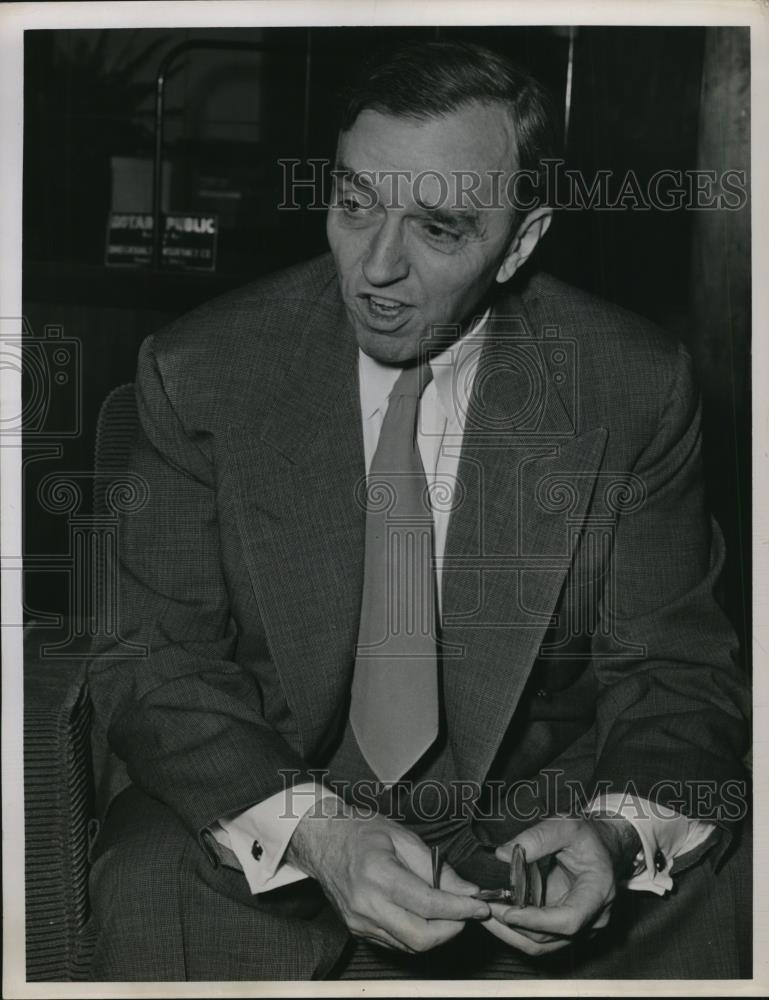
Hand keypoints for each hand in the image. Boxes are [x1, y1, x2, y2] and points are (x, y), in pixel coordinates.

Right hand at [286, 796, 489, 952]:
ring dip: (437, 934)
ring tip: (448, 912)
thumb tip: (467, 891)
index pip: (428, 904)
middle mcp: (367, 905)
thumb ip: (437, 868)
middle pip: (421, 937)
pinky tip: (424, 915)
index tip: (480, 907)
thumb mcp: (403, 837)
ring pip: (410, 946)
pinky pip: (396, 942)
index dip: (460, 909)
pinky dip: (417, 933)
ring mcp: (360, 922)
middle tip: (466, 913)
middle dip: (452, 929)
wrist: (323, 839)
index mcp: (378, 875)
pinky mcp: (358, 931)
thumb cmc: (362, 830)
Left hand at [482, 817, 632, 956]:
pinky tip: (498, 913)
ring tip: (485, 912)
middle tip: (484, 908)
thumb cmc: (589, 837)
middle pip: (550, 939)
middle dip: (513, 927)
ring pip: (542, 945)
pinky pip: (540, 938)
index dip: (536, 921)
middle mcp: (592, 919)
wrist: (606, 847)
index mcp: (598, 893)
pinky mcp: (566, 928)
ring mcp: (580, 928)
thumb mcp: (567, 826)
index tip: (507, 912)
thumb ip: (537, 838)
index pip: (568, 920)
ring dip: (511, 932)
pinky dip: (517, 929)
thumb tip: (503, 854)